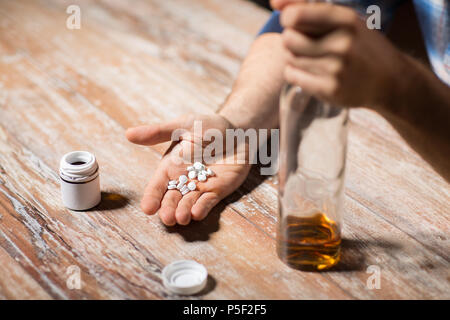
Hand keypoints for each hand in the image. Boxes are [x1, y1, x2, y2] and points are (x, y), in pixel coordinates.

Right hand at [126, 114, 250, 225]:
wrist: (238, 131)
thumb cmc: (208, 126)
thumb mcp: (182, 126)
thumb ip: (158, 132)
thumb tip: (128, 134)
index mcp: (170, 166)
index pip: (158, 185)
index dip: (152, 197)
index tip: (147, 208)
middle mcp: (183, 180)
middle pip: (172, 199)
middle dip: (168, 209)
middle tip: (167, 218)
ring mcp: (200, 188)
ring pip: (188, 204)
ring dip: (184, 212)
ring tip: (181, 219)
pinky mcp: (217, 191)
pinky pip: (208, 202)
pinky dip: (202, 208)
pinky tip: (197, 214)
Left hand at [272, 1, 407, 108]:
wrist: (390, 81)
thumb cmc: (360, 46)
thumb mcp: (344, 21)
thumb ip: (308, 8)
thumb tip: (274, 2)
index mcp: (346, 20)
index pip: (296, 15)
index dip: (289, 19)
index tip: (294, 22)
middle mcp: (343, 44)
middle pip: (288, 38)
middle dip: (291, 40)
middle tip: (304, 43)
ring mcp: (337, 69)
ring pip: (289, 58)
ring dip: (294, 57)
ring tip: (313, 58)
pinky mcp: (330, 90)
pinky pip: (292, 76)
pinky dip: (295, 73)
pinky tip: (311, 72)